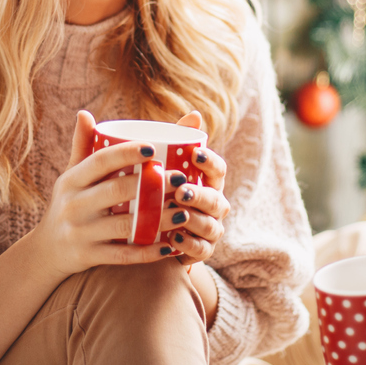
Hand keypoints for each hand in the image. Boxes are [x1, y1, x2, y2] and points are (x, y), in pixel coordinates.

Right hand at [30, 110, 174, 279]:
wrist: (45, 252)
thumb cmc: (68, 204)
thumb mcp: (69, 176)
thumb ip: (82, 146)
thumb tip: (85, 113)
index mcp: (71, 180)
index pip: (100, 161)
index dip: (126, 152)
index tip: (153, 147)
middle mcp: (73, 205)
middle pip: (116, 191)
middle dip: (151, 185)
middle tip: (181, 179)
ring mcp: (80, 232)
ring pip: (125, 225)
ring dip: (157, 220)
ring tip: (184, 212)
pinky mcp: (88, 257)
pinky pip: (123, 256)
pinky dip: (147, 253)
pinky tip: (170, 247)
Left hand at [164, 110, 228, 266]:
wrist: (148, 235)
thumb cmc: (154, 193)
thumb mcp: (154, 168)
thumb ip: (162, 142)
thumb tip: (175, 113)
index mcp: (206, 182)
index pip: (217, 169)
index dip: (211, 161)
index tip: (195, 154)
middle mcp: (213, 205)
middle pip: (216, 199)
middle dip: (201, 195)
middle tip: (180, 190)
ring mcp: (209, 229)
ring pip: (211, 225)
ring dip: (196, 220)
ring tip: (177, 216)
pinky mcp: (199, 251)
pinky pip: (201, 250)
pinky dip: (189, 245)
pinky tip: (173, 239)